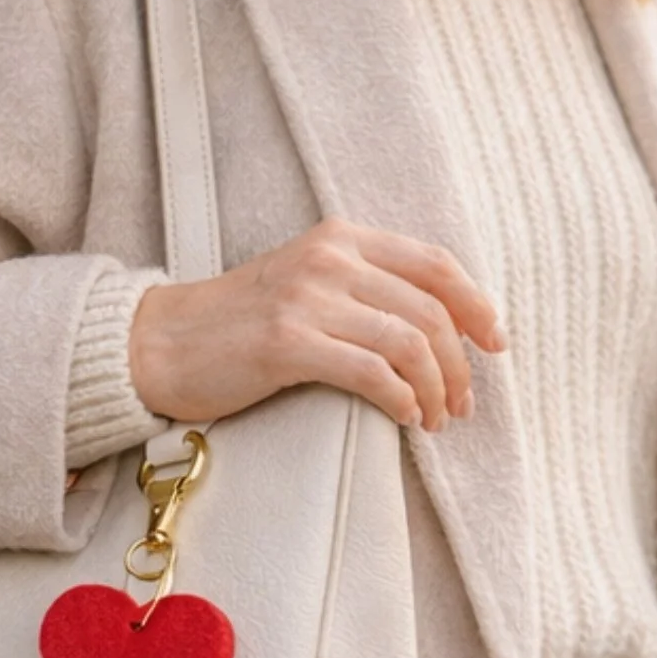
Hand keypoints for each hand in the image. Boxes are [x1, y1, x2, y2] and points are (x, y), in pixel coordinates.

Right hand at [129, 216, 505, 432]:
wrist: (161, 344)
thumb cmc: (237, 326)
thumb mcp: (305, 284)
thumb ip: (361, 289)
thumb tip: (432, 328)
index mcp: (341, 238)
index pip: (435, 264)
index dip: (477, 305)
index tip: (495, 344)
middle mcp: (330, 258)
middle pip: (430, 310)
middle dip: (460, 364)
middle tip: (461, 404)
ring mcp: (308, 298)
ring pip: (409, 342)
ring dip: (435, 389)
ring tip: (435, 419)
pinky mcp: (288, 342)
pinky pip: (372, 372)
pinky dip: (401, 400)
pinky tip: (405, 419)